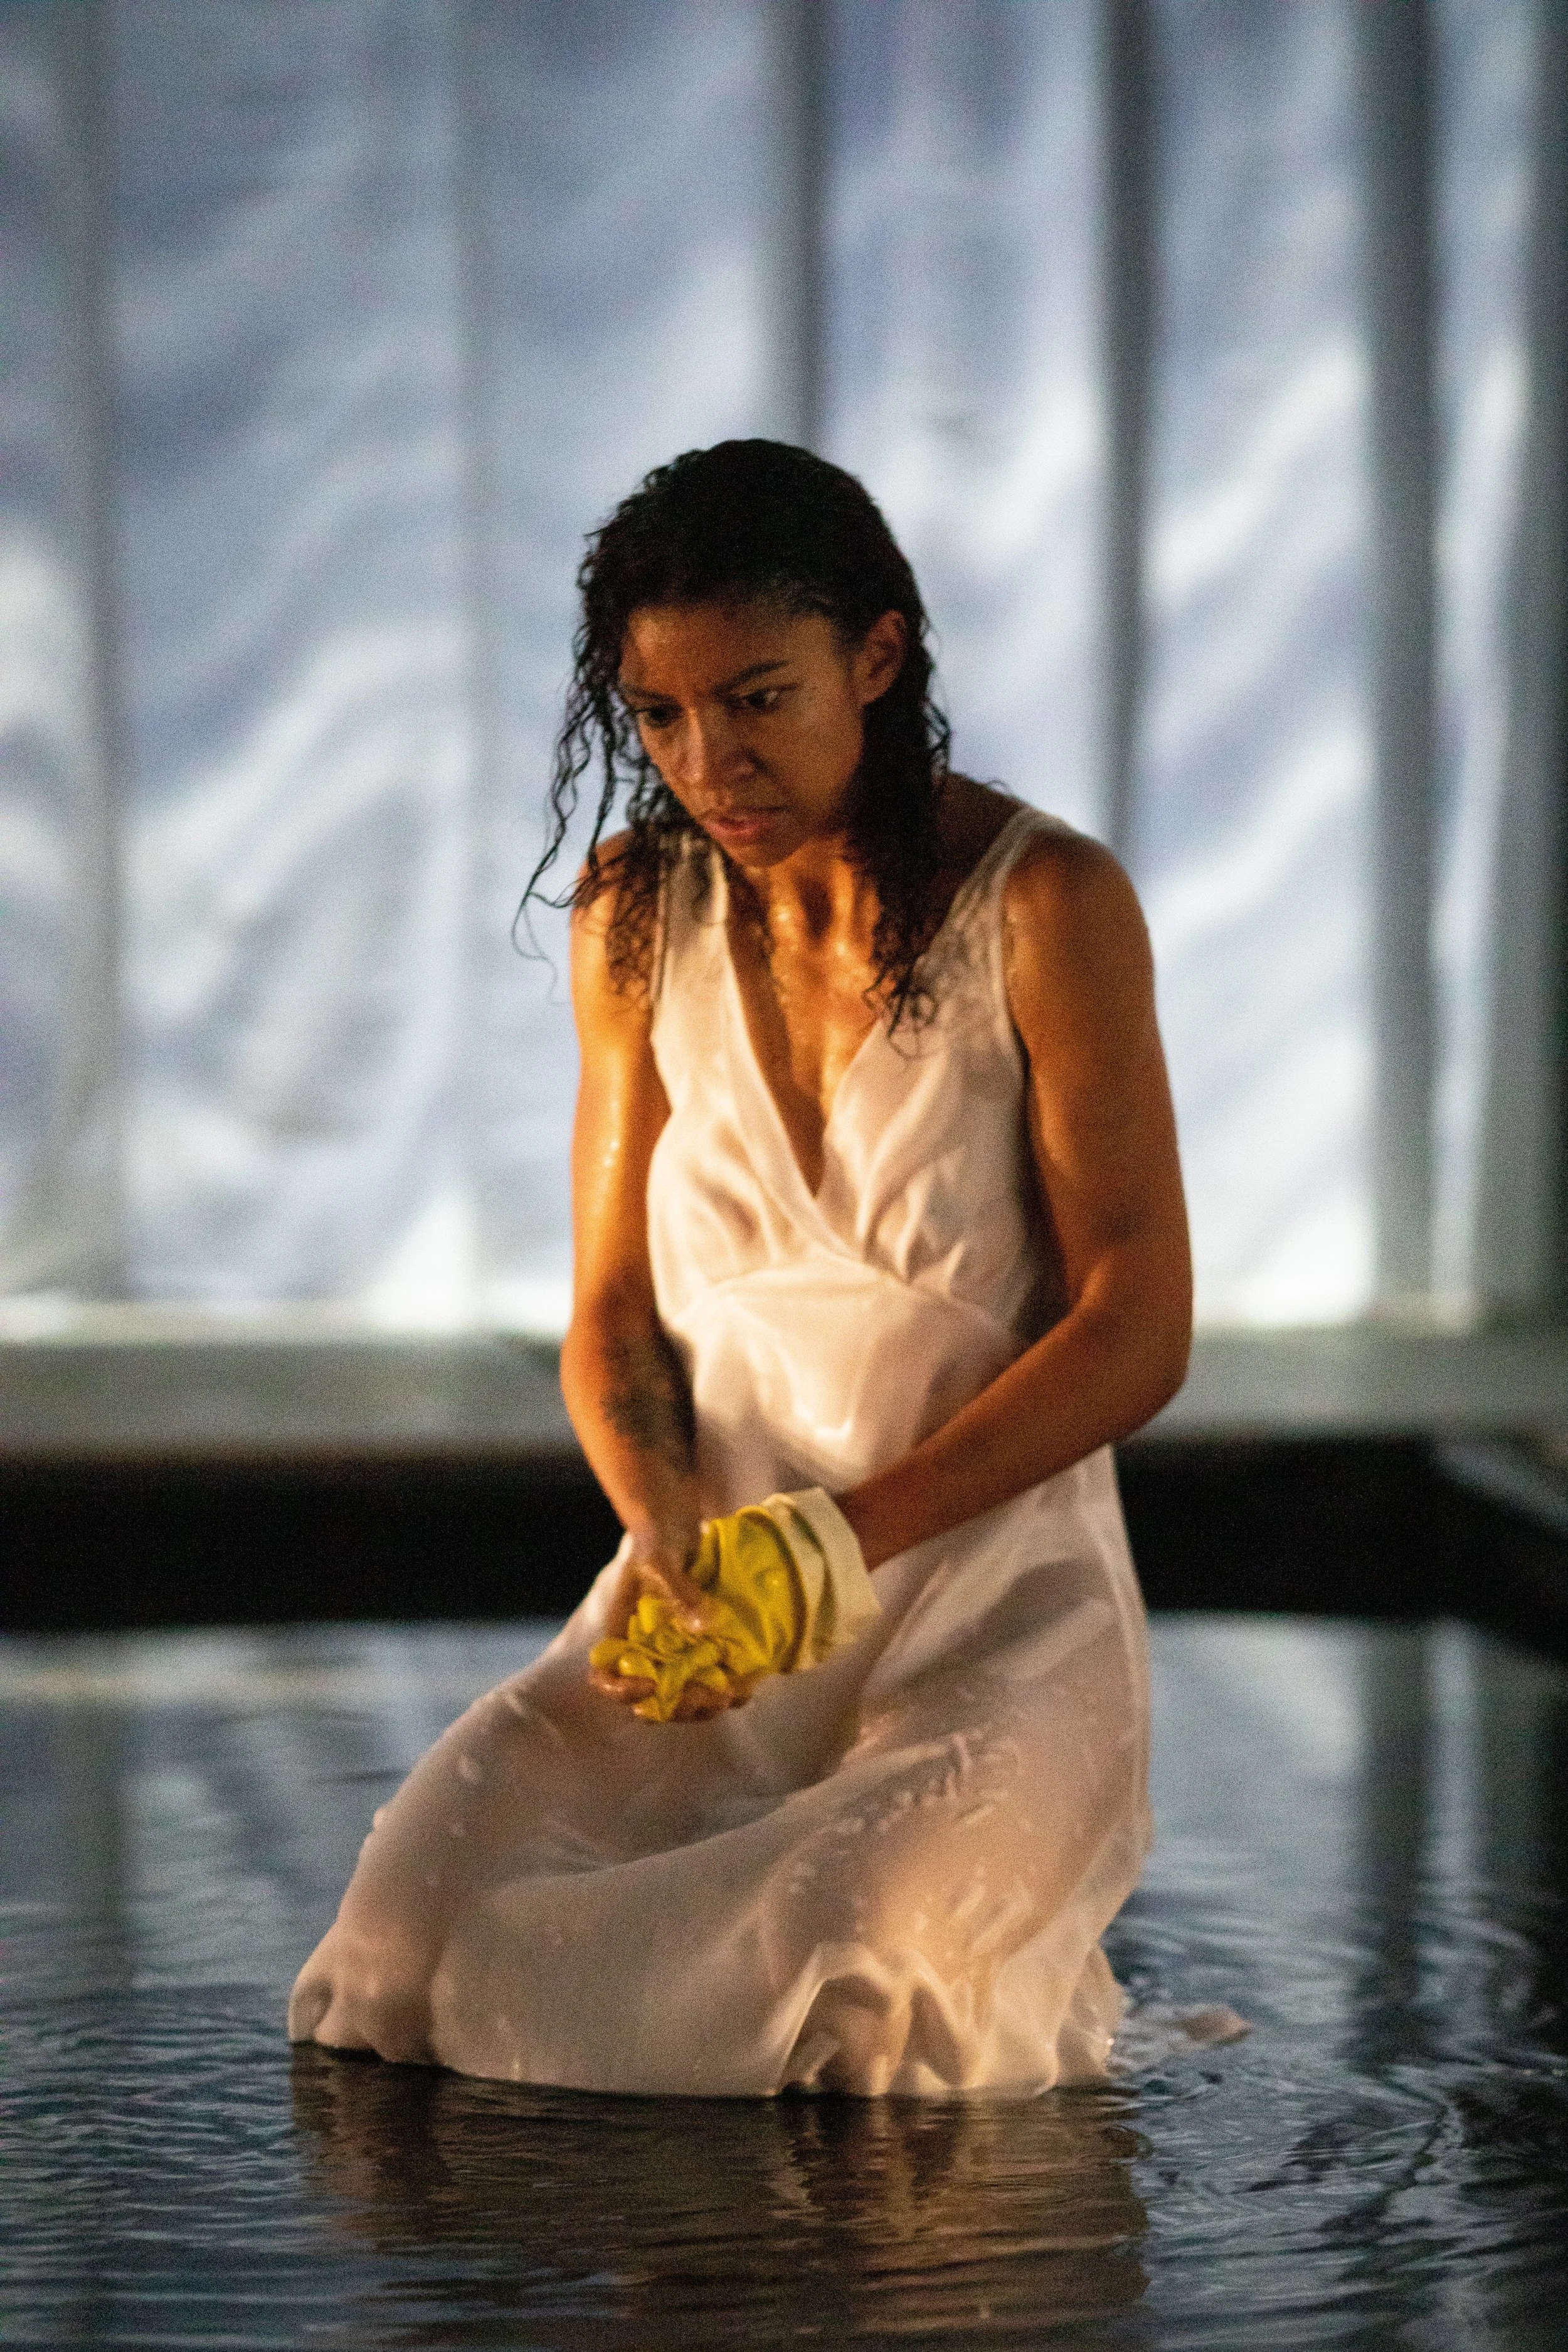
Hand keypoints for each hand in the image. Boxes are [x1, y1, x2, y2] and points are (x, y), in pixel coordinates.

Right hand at [587, 1524, 745, 1719]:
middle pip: (653, 1699)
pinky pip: (710, 1679)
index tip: (650, 1687)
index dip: (623, 1692)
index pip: (607, 1678)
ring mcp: (674, 1652)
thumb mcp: (659, 1561)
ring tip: (731, 1694)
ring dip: (706, 1705)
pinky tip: (747, 1683)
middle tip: (709, 1696)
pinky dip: (727, 1688)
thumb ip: (677, 1591)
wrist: (675, 1523)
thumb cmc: (655, 1540)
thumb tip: (704, 1627)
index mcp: (623, 1636)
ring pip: (683, 1696)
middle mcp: (646, 1651)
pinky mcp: (701, 1646)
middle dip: (680, 1707)